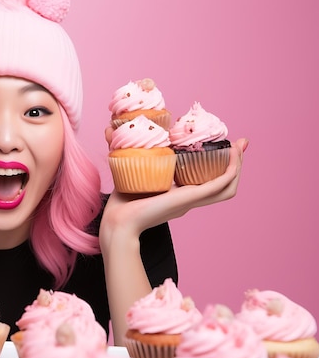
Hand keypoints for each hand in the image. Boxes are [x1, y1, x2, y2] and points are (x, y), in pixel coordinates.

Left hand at [102, 138, 247, 238]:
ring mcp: (192, 199)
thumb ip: (135, 160)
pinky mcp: (190, 198)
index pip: (207, 180)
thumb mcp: (134, 176)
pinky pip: (220, 184)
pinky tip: (232, 155)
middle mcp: (189, 198)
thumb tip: (117, 135)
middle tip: (240, 144)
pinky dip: (231, 170)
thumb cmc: (122, 203)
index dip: (218, 166)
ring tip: (238, 147)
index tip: (224, 147)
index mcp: (180, 195)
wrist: (118, 221)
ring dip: (237, 165)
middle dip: (236, 163)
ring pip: (227, 185)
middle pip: (224, 183)